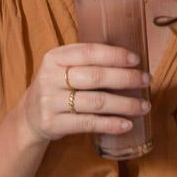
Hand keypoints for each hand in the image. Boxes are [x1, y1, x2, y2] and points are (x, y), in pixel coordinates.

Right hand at [19, 44, 151, 144]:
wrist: (29, 116)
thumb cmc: (57, 87)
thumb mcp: (62, 68)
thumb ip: (87, 61)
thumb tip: (130, 61)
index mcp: (54, 57)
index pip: (88, 52)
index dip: (114, 55)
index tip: (136, 60)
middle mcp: (50, 77)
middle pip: (95, 77)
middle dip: (126, 78)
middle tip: (147, 81)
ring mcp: (50, 102)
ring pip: (95, 102)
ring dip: (124, 104)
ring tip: (144, 106)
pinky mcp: (53, 123)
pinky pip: (88, 123)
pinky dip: (110, 124)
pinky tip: (127, 124)